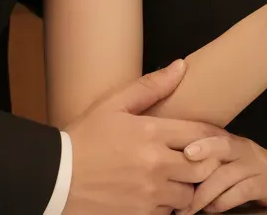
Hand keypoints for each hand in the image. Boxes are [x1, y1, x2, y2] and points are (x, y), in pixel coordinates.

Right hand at [63, 60, 226, 214]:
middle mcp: (155, 165)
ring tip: (176, 180)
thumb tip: (181, 66)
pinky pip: (166, 214)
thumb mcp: (113, 106)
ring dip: (185, 188)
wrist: (51, 180)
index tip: (215, 139)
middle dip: (203, 164)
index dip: (214, 137)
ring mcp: (147, 195)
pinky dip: (167, 208)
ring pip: (187, 195)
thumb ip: (150, 87)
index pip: (201, 133)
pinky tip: (156, 197)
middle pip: (202, 167)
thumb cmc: (82, 140)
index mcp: (152, 133)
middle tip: (195, 161)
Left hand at [176, 134, 266, 213]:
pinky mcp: (266, 183)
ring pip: (226, 175)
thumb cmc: (251, 172)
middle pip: (220, 150)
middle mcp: (245, 148)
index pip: (213, 135)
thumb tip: (175, 174)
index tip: (176, 154)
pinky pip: (240, 191)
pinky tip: (212, 210)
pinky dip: (222, 202)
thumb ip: (212, 163)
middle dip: (196, 171)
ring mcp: (257, 165)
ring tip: (188, 210)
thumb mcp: (233, 162)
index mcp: (233, 142)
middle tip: (175, 195)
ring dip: (203, 195)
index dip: (197, 142)